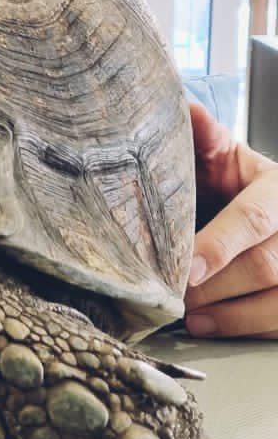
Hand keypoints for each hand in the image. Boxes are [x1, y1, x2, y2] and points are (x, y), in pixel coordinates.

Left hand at [183, 102, 277, 338]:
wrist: (260, 198)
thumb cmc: (230, 180)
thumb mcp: (219, 154)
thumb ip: (203, 137)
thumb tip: (186, 110)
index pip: (255, 219)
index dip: (221, 244)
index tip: (187, 267)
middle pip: (267, 265)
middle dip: (216, 287)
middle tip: (172, 296)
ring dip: (231, 315)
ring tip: (188, 317)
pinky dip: (245, 328)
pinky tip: (208, 326)